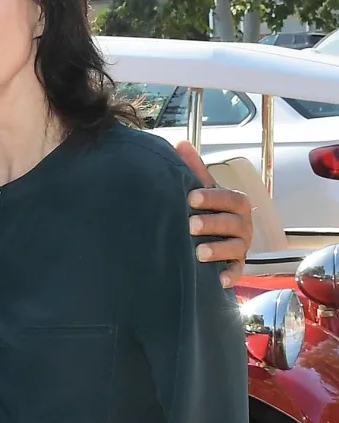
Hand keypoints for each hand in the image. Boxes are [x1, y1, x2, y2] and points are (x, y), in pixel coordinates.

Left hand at [175, 140, 252, 287]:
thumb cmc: (208, 210)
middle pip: (231, 222)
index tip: (191, 198)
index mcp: (235, 203)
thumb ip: (193, 168)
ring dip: (218, 250)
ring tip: (198, 252)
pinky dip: (231, 275)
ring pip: (235, 247)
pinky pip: (238, 271)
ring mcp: (241, 246)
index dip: (211, 197)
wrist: (215, 238)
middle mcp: (243, 224)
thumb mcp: (202, 189)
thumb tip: (179, 143)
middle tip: (190, 225)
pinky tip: (220, 279)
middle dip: (212, 223)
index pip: (227, 197)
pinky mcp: (237, 265)